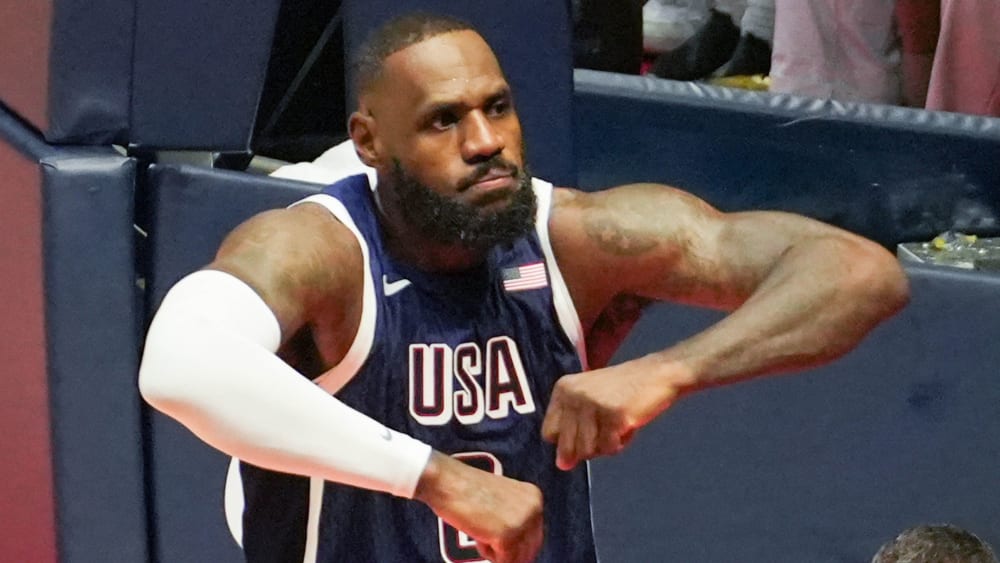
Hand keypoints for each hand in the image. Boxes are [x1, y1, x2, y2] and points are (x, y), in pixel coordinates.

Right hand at [415, 452, 543, 562]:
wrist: (446, 481)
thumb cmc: (465, 490)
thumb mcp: (501, 500)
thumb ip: (514, 517)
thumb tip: (520, 545)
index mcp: (533, 497)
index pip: (534, 536)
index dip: (516, 545)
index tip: (501, 544)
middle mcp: (533, 508)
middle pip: (529, 549)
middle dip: (509, 551)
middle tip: (490, 543)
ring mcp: (522, 522)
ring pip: (517, 557)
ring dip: (498, 552)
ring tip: (482, 534)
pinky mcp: (507, 535)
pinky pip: (503, 561)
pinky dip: (487, 553)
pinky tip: (478, 535)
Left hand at [541, 357, 684, 469]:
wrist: (658, 373)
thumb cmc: (624, 389)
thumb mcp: (589, 400)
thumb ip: (572, 429)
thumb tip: (562, 465)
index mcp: (563, 389)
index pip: (549, 433)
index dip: (567, 441)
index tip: (586, 432)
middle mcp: (574, 395)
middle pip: (568, 446)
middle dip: (587, 447)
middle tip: (605, 431)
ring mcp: (593, 404)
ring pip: (587, 450)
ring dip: (605, 446)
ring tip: (617, 427)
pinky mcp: (614, 415)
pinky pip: (609, 448)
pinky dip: (620, 443)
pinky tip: (628, 426)